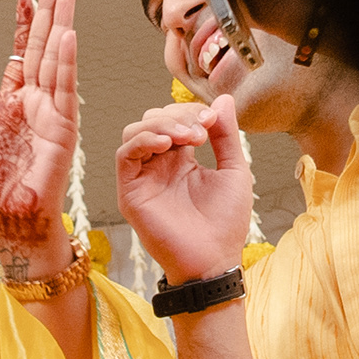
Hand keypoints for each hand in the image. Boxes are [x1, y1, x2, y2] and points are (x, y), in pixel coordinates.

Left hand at [0, 0, 79, 267]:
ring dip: (61, 28)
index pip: (19, 54)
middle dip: (48, 13)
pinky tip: (67, 37)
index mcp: (12, 105)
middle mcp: (35, 104)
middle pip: (43, 48)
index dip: (22, 24)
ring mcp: (51, 114)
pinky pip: (65, 89)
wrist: (10, 224)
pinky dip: (66, 63)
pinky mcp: (62, 129)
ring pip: (56, 61)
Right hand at [116, 98, 250, 282]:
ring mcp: (143, 178)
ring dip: (161, 125)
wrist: (213, 259)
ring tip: (189, 137)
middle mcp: (158, 166)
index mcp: (181, 159)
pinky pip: (124, 154)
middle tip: (202, 130)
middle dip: (178, 116)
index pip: (175, 119)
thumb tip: (222, 99)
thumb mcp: (234, 169)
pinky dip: (143, 140)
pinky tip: (166, 144)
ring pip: (136, 131)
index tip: (213, 121)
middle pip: (153, 119)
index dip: (191, 112)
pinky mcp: (131, 193)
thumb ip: (226, 134)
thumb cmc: (225, 223)